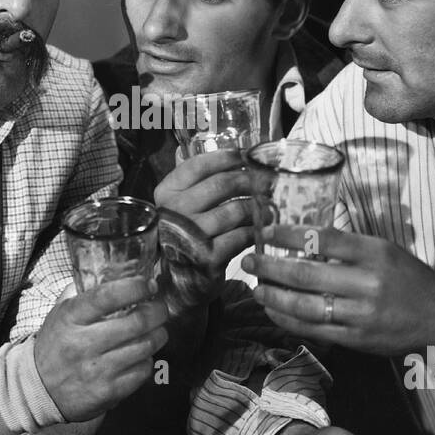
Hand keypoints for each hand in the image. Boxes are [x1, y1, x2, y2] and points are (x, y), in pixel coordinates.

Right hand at [34, 276, 169, 421]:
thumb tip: (117, 272)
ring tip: (157, 330)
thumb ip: (83, 291)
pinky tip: (142, 355)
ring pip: (146, 346)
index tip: (148, 285)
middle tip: (160, 309)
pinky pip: (143, 371)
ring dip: (158, 335)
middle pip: (137, 322)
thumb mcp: (60, 313)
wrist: (38, 389)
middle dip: (158, 311)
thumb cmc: (55, 345)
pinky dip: (148, 360)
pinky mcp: (108, 392)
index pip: (108, 296)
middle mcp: (83, 344)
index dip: (135, 287)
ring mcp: (97, 370)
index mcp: (71, 318)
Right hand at [155, 149, 254, 274]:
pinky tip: (261, 228)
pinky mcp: (207, 257)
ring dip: (257, 206)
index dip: (226, 157)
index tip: (245, 156)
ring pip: (235, 209)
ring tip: (268, 206)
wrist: (178, 278)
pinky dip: (255, 230)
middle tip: (266, 181)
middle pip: (222, 184)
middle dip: (250, 180)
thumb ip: (200, 181)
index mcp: (166, 192)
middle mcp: (174, 212)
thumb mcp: (182, 204)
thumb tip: (240, 156)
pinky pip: (241, 236)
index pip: (198, 165)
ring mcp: (190, 236)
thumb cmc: (186, 233)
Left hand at [244, 226, 434, 357]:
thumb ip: (348, 247)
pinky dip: (288, 320)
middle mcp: (367, 282)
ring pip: (304, 305)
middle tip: (248, 261)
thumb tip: (303, 239)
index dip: (288, 235)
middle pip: (305, 274)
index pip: (322, 238)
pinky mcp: (356, 339)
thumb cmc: (410, 280)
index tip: (265, 232)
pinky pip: (313, 329)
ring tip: (255, 288)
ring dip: (273, 296)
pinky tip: (273, 310)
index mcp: (374, 252)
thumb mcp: (385, 251)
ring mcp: (360, 313)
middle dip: (270, 267)